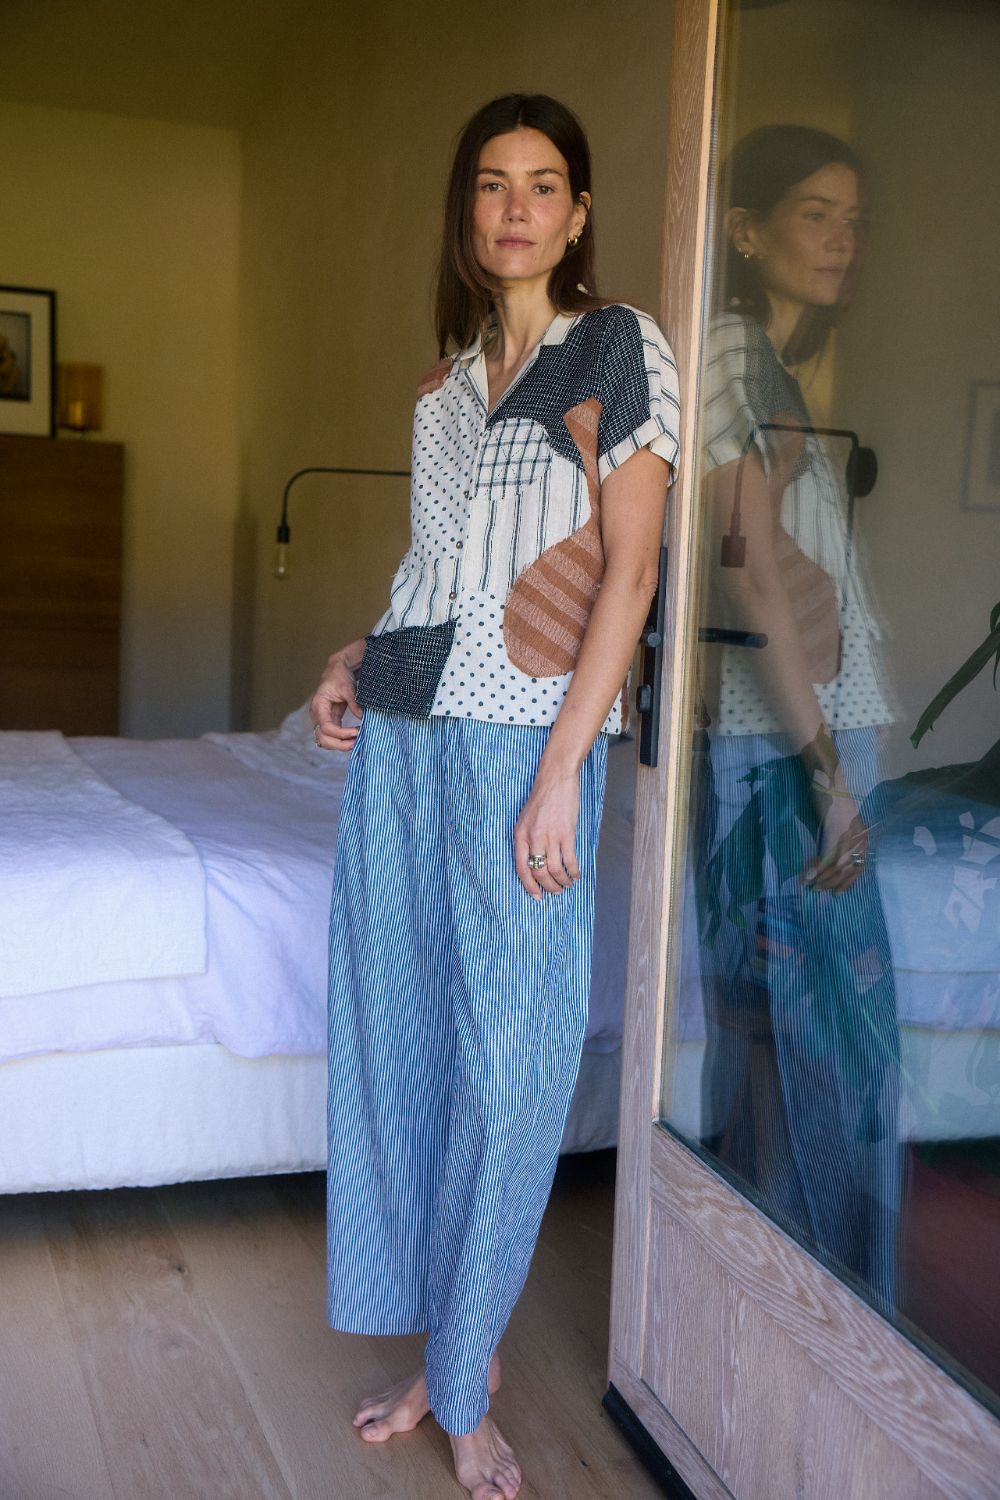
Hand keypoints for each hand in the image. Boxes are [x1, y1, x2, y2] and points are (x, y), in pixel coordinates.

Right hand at [310, 644, 363, 751]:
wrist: (337, 669)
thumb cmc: (340, 676)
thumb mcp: (348, 688)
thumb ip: (354, 703)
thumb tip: (361, 717)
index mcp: (319, 706)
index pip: (326, 727)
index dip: (341, 734)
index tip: (356, 732)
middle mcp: (317, 715)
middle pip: (323, 738)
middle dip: (339, 744)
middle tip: (356, 743)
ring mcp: (322, 719)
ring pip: (326, 740)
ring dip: (340, 745)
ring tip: (356, 742)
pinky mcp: (329, 720)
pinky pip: (332, 736)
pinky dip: (341, 740)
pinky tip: (354, 739)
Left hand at [514, 767, 580, 898]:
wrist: (555, 779)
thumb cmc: (541, 798)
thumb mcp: (525, 819)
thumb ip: (527, 839)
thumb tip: (533, 862)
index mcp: (520, 835)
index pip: (521, 868)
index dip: (528, 885)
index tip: (536, 896)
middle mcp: (533, 838)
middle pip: (539, 872)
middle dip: (548, 886)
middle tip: (555, 892)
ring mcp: (550, 836)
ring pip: (555, 869)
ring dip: (562, 881)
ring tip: (567, 884)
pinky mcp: (566, 832)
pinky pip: (570, 859)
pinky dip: (574, 871)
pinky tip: (576, 875)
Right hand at [801, 788, 868, 893]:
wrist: (828, 779)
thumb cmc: (833, 797)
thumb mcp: (841, 821)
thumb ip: (839, 837)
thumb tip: (830, 854)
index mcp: (862, 836)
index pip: (859, 867)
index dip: (848, 882)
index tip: (837, 892)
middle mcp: (858, 839)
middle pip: (848, 870)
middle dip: (833, 884)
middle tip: (819, 891)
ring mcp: (847, 836)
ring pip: (837, 867)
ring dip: (822, 879)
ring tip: (809, 885)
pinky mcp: (834, 832)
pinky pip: (827, 858)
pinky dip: (816, 869)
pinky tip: (808, 875)